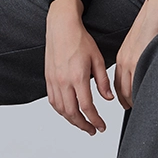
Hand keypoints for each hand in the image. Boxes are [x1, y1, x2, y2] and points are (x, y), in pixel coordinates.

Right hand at [45, 0, 113, 134]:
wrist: (61, 27)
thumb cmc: (80, 40)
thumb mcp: (98, 59)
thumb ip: (103, 81)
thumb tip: (108, 98)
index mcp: (78, 77)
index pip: (86, 107)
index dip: (95, 120)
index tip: (101, 126)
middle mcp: (63, 81)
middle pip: (72, 113)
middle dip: (83, 125)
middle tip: (93, 130)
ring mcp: (54, 81)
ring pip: (61, 109)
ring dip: (72, 120)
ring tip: (83, 123)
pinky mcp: (48, 79)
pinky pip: (53, 101)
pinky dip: (61, 110)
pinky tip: (69, 112)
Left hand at [114, 0, 157, 108]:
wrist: (155, 12)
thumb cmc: (151, 26)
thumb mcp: (138, 45)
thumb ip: (137, 59)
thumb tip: (142, 72)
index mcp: (122, 58)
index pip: (118, 85)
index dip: (124, 98)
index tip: (129, 105)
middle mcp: (124, 62)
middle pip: (122, 91)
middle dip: (128, 104)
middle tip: (136, 113)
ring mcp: (133, 62)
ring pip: (130, 90)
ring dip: (134, 102)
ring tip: (143, 111)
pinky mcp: (142, 60)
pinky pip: (139, 84)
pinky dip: (142, 94)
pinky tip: (149, 99)